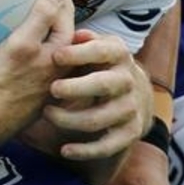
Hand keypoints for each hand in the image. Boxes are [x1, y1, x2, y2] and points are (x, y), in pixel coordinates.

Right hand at [0, 0, 76, 146]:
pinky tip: (29, 32)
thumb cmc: (5, 82)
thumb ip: (42, 17)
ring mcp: (49, 72)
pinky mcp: (35, 82)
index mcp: (63, 49)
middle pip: (63, 21)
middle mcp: (61, 61)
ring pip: (53, 36)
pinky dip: (39, 34)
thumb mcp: (23, 44)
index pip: (66, 7)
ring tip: (39, 0)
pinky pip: (42, 49)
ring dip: (49, 16)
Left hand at [43, 29, 152, 162]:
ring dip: (70, 119)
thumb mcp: (97, 47)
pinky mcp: (129, 133)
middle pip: (102, 85)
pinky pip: (107, 146)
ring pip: (99, 119)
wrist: (136, 95)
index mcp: (119, 55)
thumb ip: (83, 40)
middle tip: (52, 89)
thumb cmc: (102, 66)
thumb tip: (75, 34)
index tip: (55, 56)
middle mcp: (127, 81)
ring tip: (47, 113)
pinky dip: (85, 151)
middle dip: (75, 88)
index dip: (79, 53)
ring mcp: (130, 109)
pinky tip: (65, 150)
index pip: (102, 51)